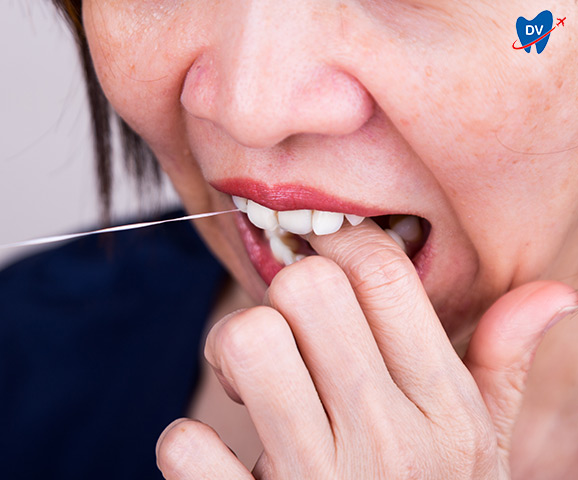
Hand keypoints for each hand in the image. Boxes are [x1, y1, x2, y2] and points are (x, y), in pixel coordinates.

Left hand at [156, 220, 576, 478]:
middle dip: (281, 298)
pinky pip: (188, 444)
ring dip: (230, 352)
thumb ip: (501, 370)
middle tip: (285, 338)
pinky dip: (189, 446)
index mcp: (442, 409)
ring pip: (247, 340)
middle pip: (305, 288)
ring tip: (248, 386)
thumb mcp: (481, 453)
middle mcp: (385, 437)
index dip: (336, 247)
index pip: (383, 271)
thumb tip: (550, 294)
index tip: (321, 272)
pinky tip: (218, 461)